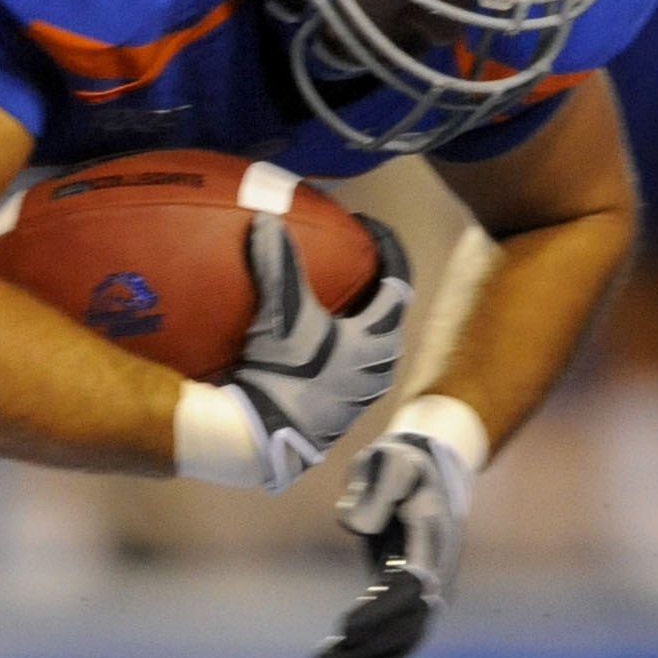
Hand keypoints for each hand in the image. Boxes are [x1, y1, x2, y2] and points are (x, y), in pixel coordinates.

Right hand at [212, 214, 411, 490]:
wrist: (260, 436)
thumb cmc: (281, 374)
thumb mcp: (283, 316)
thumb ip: (279, 266)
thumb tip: (266, 220)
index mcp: (379, 340)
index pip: (398, 283)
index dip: (386, 248)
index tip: (365, 226)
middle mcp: (379, 367)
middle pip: (388, 315)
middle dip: (373, 286)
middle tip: (351, 263)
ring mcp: (360, 394)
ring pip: (370, 345)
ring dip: (356, 321)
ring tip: (332, 304)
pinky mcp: (338, 412)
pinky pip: (349, 368)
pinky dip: (338, 347)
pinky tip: (310, 344)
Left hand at [315, 429, 471, 657]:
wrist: (429, 466)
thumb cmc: (401, 461)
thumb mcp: (387, 461)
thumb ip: (373, 487)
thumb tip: (355, 525)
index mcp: (432, 542)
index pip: (412, 590)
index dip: (380, 613)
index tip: (343, 628)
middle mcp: (437, 572)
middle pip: (411, 627)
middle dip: (368, 649)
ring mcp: (428, 588)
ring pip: (405, 641)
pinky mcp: (408, 594)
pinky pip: (396, 635)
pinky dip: (370, 654)